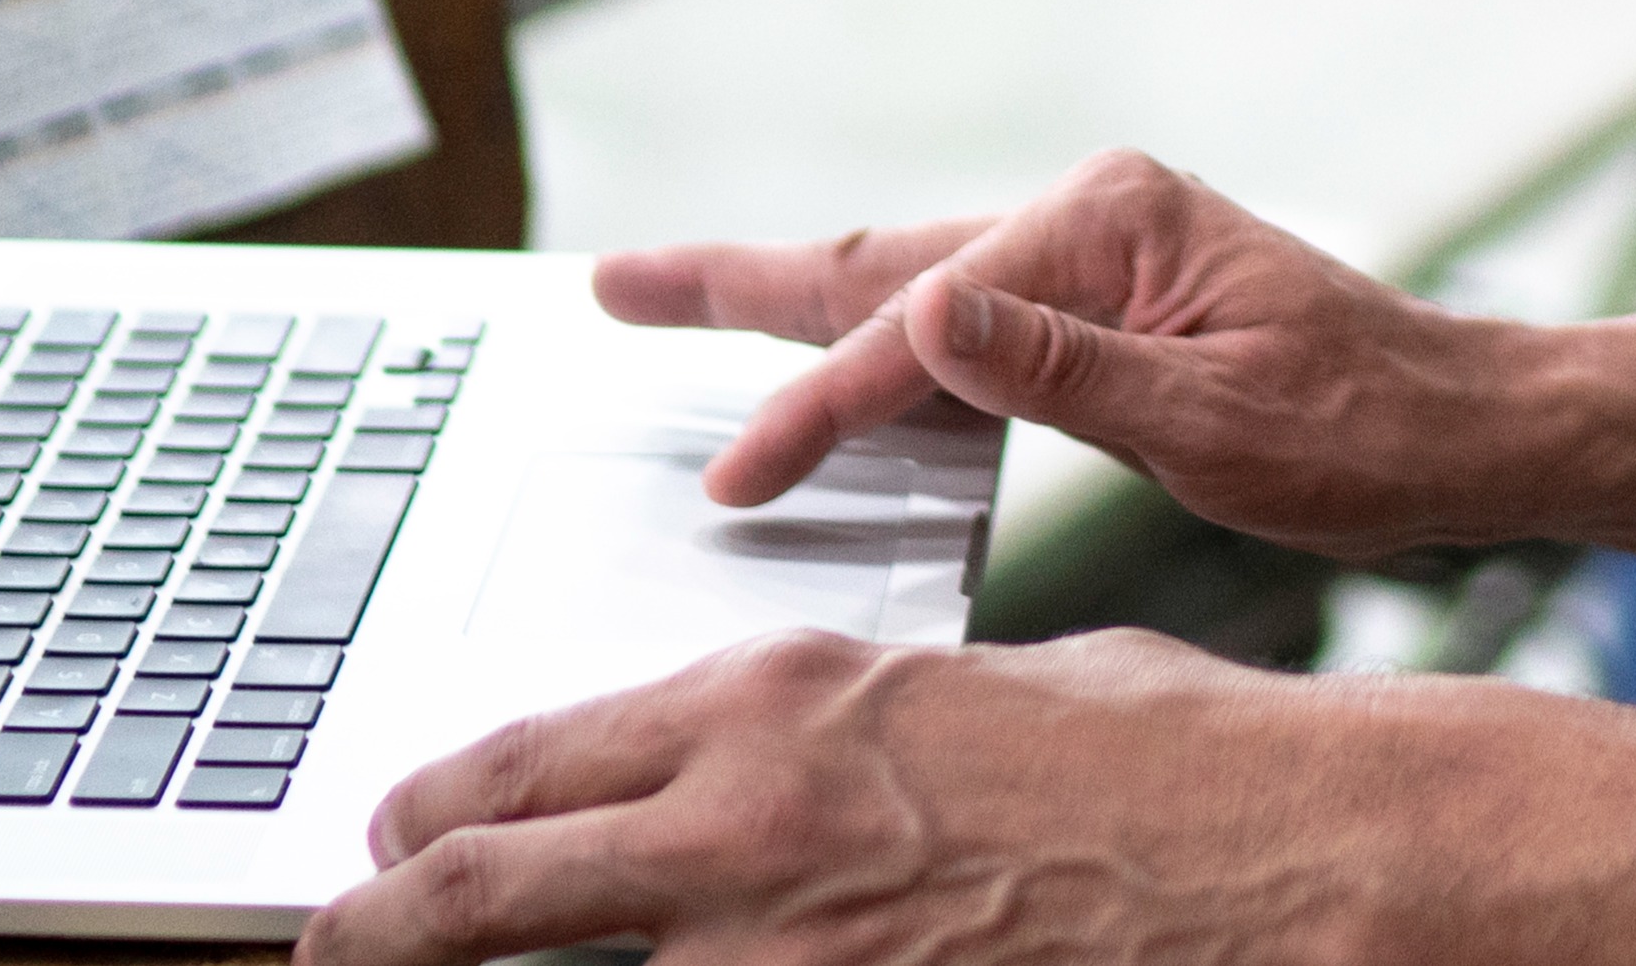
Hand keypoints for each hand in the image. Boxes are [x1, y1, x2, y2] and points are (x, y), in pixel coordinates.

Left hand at [300, 630, 1344, 965]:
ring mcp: (775, 956)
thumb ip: (848, 735)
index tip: (398, 842)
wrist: (1296, 853)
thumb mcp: (975, 696)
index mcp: (771, 703)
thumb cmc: (1173, 762)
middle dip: (381, 929)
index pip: (526, 762)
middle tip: (339, 949)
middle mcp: (738, 823)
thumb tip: (793, 774)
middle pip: (473, 892)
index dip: (434, 815)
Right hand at [606, 151, 1526, 556]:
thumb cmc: (1365, 434)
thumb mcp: (1216, 421)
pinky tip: (829, 363)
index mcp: (1111, 225)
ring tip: (671, 299)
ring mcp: (1097, 251)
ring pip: (909, 284)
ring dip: (793, 304)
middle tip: (612, 285)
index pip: (925, 326)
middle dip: (741, 284)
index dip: (821, 407)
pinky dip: (876, 340)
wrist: (1465, 429)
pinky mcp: (1105, 298)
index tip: (739, 476)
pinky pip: (960, 319)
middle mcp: (1095, 213)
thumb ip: (1064, 373)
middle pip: (882, 262)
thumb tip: (929, 312)